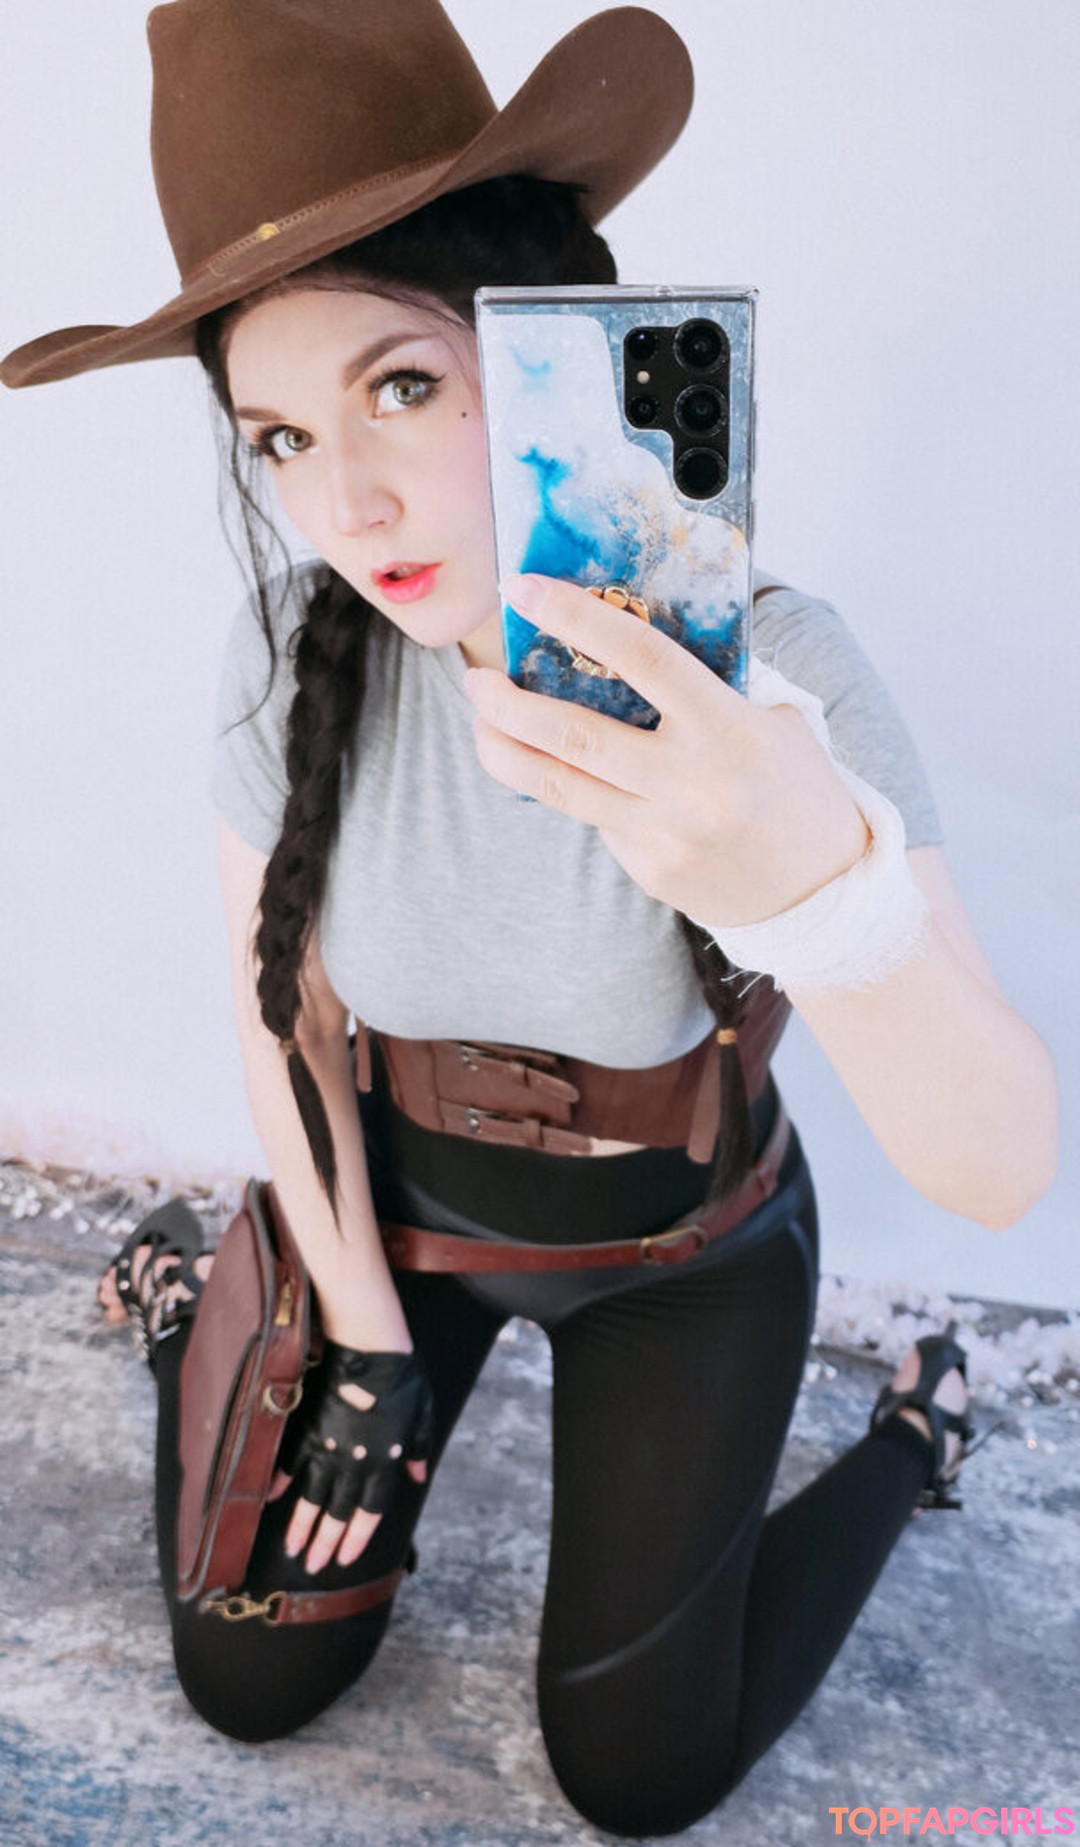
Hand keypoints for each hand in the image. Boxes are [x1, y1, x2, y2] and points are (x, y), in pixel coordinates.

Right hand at [269, 1344, 432, 1574]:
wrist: (371, 1347)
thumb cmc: (402, 1378)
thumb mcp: (422, 1416)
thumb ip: (417, 1450)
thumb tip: (417, 1476)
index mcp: (385, 1462)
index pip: (370, 1512)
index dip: (356, 1538)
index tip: (344, 1560)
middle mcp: (355, 1463)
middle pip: (338, 1513)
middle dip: (325, 1544)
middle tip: (312, 1568)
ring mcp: (329, 1448)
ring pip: (312, 1497)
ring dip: (301, 1526)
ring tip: (292, 1548)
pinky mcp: (310, 1429)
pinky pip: (291, 1462)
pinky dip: (279, 1481)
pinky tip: (269, 1500)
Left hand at [463, 573, 869, 929]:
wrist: (820, 890)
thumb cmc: (796, 788)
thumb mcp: (771, 722)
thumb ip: (707, 686)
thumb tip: (624, 634)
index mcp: (728, 730)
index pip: (639, 658)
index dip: (575, 618)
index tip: (524, 591)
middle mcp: (691, 784)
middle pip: (574, 734)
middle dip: (510, 702)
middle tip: (478, 679)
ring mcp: (665, 833)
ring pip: (560, 787)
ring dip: (506, 751)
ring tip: (482, 724)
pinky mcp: (649, 869)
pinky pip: (597, 819)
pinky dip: (577, 790)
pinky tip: (574, 776)